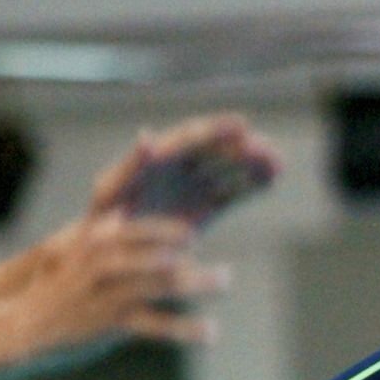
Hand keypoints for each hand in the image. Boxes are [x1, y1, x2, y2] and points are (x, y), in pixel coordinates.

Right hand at [16, 213, 230, 353]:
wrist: (21, 323)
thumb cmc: (50, 286)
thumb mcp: (67, 249)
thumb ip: (99, 233)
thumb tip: (120, 214)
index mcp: (94, 241)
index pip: (136, 229)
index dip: (166, 231)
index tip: (191, 236)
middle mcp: (102, 263)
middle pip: (155, 255)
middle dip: (189, 259)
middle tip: (220, 266)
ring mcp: (107, 292)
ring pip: (161, 284)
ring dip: (198, 281)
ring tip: (225, 281)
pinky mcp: (111, 322)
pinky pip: (156, 324)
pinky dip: (185, 328)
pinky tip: (210, 331)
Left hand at [86, 116, 278, 228]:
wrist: (105, 255)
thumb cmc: (101, 220)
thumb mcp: (109, 191)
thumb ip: (129, 165)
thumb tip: (146, 135)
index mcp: (158, 160)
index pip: (191, 137)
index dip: (216, 129)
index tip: (242, 124)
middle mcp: (178, 169)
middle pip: (216, 151)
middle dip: (243, 148)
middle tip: (269, 150)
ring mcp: (193, 189)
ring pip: (228, 169)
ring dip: (252, 165)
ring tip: (277, 164)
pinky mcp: (203, 211)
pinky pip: (231, 193)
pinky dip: (250, 187)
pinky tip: (270, 181)